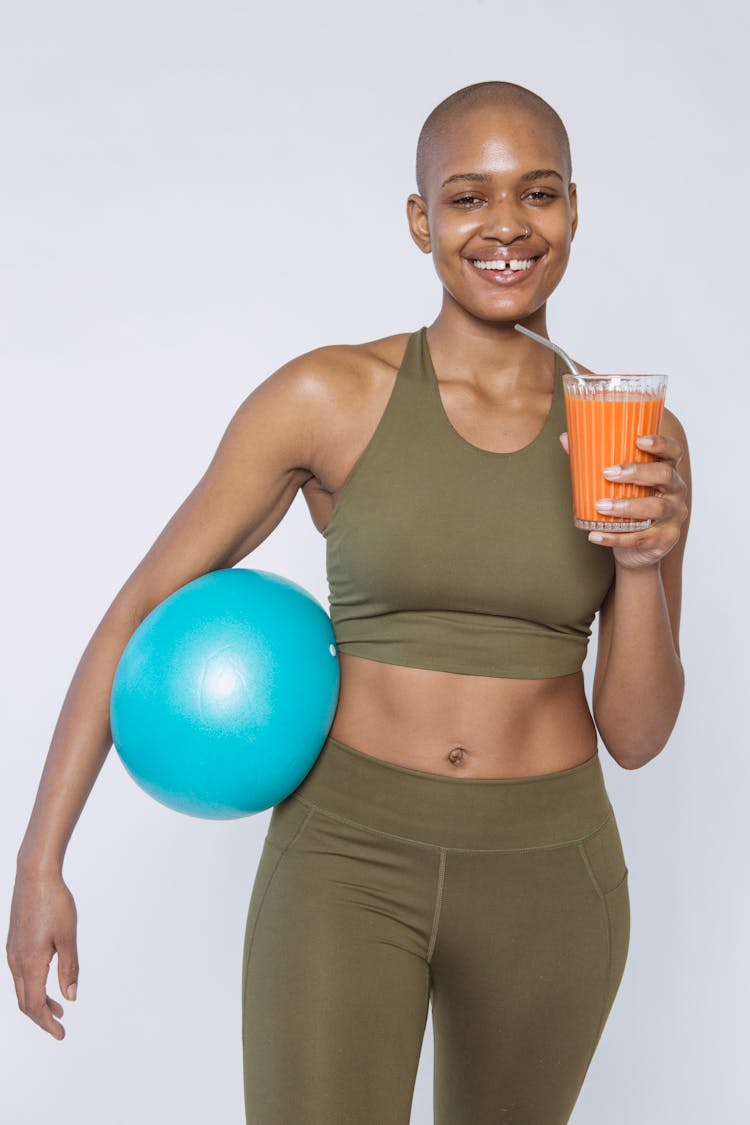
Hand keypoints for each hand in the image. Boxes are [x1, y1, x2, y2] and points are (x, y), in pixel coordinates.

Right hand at [6, 867, 78, 1039]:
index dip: (47, 1023)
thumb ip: (69, 968)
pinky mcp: (14, 942)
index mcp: (30, 962)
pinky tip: (47, 980)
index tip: (61, 1034)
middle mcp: (16, 961)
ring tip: (58, 1007)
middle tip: (59, 1027)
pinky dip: (33, 985)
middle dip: (41, 1018)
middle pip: (25, 1002)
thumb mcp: (68, 936)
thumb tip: (70, 997)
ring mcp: (13, 951)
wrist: (35, 875)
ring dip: (38, 1001)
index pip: (35, 1005)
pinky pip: (20, 973)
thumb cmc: (54, 902)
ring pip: (22, 988)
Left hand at [559, 431, 688, 569]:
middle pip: (664, 475)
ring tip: (600, 506)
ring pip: (654, 508)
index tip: (638, 440)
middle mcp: (676, 491)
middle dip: (637, 472)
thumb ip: (594, 462)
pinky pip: (641, 538)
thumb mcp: (617, 484)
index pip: (673, 451)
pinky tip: (596, 534)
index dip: (660, 444)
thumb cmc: (629, 506)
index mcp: (667, 470)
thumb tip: (566, 438)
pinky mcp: (666, 539)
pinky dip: (616, 537)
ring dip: (626, 506)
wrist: (638, 549)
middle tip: (608, 473)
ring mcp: (674, 516)